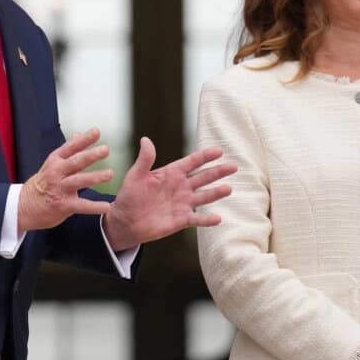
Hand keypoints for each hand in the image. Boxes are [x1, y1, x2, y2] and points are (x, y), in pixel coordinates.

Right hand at [18, 128, 114, 233]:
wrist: (23, 206)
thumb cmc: (43, 184)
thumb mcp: (52, 164)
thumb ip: (68, 151)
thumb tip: (79, 134)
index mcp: (55, 161)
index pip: (71, 147)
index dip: (84, 139)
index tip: (96, 131)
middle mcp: (56, 173)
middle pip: (75, 162)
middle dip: (91, 155)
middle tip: (105, 150)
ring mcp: (59, 188)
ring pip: (79, 181)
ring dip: (95, 177)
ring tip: (110, 174)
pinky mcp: (62, 205)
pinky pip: (81, 205)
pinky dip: (94, 207)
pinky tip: (106, 207)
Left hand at [101, 138, 233, 251]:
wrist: (126, 220)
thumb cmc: (129, 195)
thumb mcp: (135, 175)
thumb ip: (145, 159)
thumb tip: (145, 139)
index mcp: (172, 173)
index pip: (192, 162)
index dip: (205, 156)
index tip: (219, 151)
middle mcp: (181, 186)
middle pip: (204, 177)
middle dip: (218, 171)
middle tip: (234, 166)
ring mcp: (183, 203)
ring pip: (204, 196)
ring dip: (216, 193)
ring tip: (229, 188)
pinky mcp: (182, 219)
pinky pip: (197, 219)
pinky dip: (207, 220)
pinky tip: (218, 219)